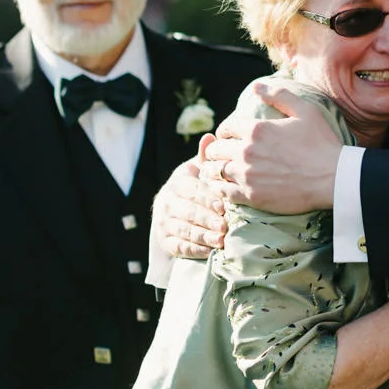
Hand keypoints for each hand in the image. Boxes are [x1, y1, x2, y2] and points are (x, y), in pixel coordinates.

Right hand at [152, 141, 227, 259]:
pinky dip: (194, 250)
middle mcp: (167, 202)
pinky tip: (208, 251)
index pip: (192, 190)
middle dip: (207, 219)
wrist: (174, 210)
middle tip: (224, 226)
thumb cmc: (196, 186)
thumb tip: (210, 136)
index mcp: (178, 182)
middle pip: (188, 212)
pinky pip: (178, 247)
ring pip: (184, 230)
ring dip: (203, 236)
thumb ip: (206, 158)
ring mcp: (164, 222)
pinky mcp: (165, 241)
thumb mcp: (199, 171)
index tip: (223, 206)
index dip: (207, 198)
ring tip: (221, 240)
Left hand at [201, 81, 342, 213]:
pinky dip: (220, 189)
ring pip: (214, 171)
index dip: (225, 131)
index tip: (228, 136)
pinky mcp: (252, 196)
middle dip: (217, 150)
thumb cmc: (322, 143)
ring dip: (214, 169)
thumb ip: (279, 95)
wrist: (334, 179)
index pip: (225, 128)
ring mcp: (247, 175)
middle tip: (221, 154)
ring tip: (218, 171)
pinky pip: (223, 192)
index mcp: (257, 129)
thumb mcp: (305, 110)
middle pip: (215, 150)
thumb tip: (256, 87)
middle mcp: (247, 151)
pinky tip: (225, 187)